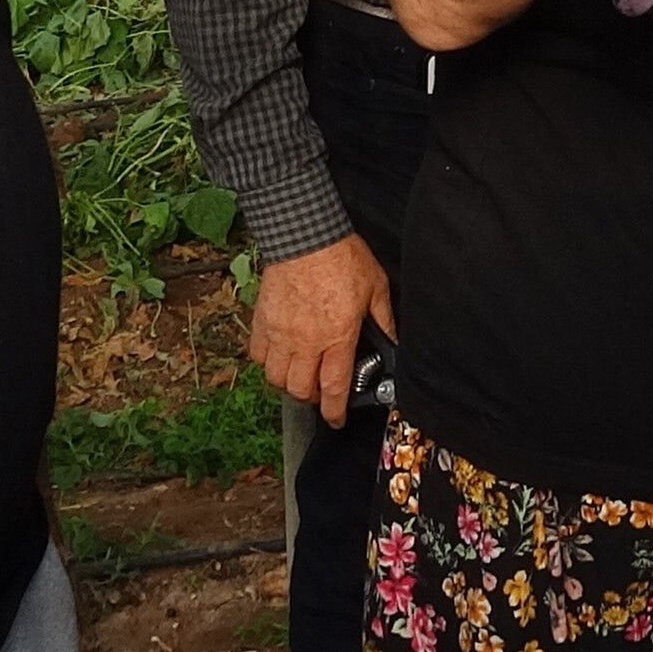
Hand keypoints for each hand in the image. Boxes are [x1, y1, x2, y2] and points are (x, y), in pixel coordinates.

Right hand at [249, 234, 397, 428]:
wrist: (305, 232)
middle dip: (312, 399)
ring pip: (276, 378)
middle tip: (321, 392)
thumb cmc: (342, 257)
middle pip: (301, 390)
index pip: (334, 387)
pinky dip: (268, 363)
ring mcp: (280, 332)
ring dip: (289, 384)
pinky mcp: (263, 320)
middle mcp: (306, 341)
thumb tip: (394, 340)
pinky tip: (280, 355)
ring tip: (300, 375)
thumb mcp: (376, 288)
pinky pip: (258, 355)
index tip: (336, 419)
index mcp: (337, 336)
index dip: (335, 411)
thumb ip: (384, 319)